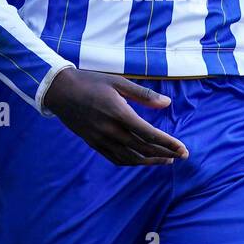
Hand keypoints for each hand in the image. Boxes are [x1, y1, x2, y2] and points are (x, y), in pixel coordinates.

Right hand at [43, 68, 188, 165]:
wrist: (60, 91)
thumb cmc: (91, 82)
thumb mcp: (119, 82)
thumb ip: (143, 94)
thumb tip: (167, 103)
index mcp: (119, 113)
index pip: (149, 134)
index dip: (168, 143)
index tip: (183, 148)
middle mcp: (110, 130)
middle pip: (143, 148)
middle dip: (165, 153)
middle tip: (182, 156)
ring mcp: (100, 139)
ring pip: (130, 158)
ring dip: (150, 161)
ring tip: (166, 160)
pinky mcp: (93, 143)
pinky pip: (115, 158)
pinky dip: (131, 162)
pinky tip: (141, 160)